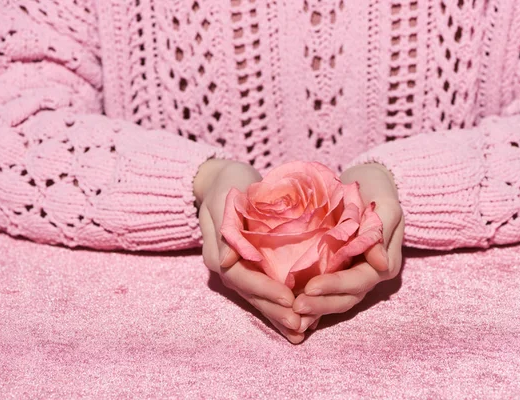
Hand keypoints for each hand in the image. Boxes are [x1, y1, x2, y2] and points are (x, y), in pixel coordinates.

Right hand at [194, 159, 304, 342]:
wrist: (221, 179)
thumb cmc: (228, 183)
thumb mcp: (224, 198)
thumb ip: (225, 225)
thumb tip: (227, 260)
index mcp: (218, 252)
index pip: (241, 277)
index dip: (264, 290)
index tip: (289, 299)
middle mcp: (226, 265)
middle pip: (250, 294)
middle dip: (274, 311)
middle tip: (300, 326)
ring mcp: (236, 268)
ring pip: (257, 297)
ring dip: (277, 314)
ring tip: (300, 331)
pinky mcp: (249, 266)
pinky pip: (263, 289)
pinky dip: (277, 304)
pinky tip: (295, 318)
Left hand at [293, 163, 403, 330]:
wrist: (367, 184)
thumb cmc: (376, 192)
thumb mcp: (385, 207)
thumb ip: (381, 232)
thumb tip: (381, 264)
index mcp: (384, 263)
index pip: (359, 281)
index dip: (335, 286)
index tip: (310, 287)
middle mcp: (370, 274)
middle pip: (348, 297)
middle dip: (322, 304)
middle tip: (295, 306)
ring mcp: (355, 275)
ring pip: (337, 300)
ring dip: (316, 307)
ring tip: (291, 311)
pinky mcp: (340, 271)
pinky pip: (328, 292)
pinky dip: (314, 302)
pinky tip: (292, 309)